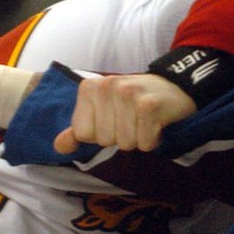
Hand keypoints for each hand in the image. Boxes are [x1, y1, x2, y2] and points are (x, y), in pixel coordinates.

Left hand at [53, 73, 195, 153]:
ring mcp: (128, 94)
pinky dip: (152, 140)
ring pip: (124, 144)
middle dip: (121, 137)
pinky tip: (157, 123)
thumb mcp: (103, 110)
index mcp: (89, 88)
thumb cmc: (134, 102)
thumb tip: (59, 147)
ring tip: (144, 121)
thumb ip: (80, 128)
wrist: (174, 87)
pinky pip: (144, 143)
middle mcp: (106, 87)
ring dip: (138, 138)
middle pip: (104, 140)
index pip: (83, 134)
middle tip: (133, 119)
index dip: (101, 134)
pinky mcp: (149, 105)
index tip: (115, 119)